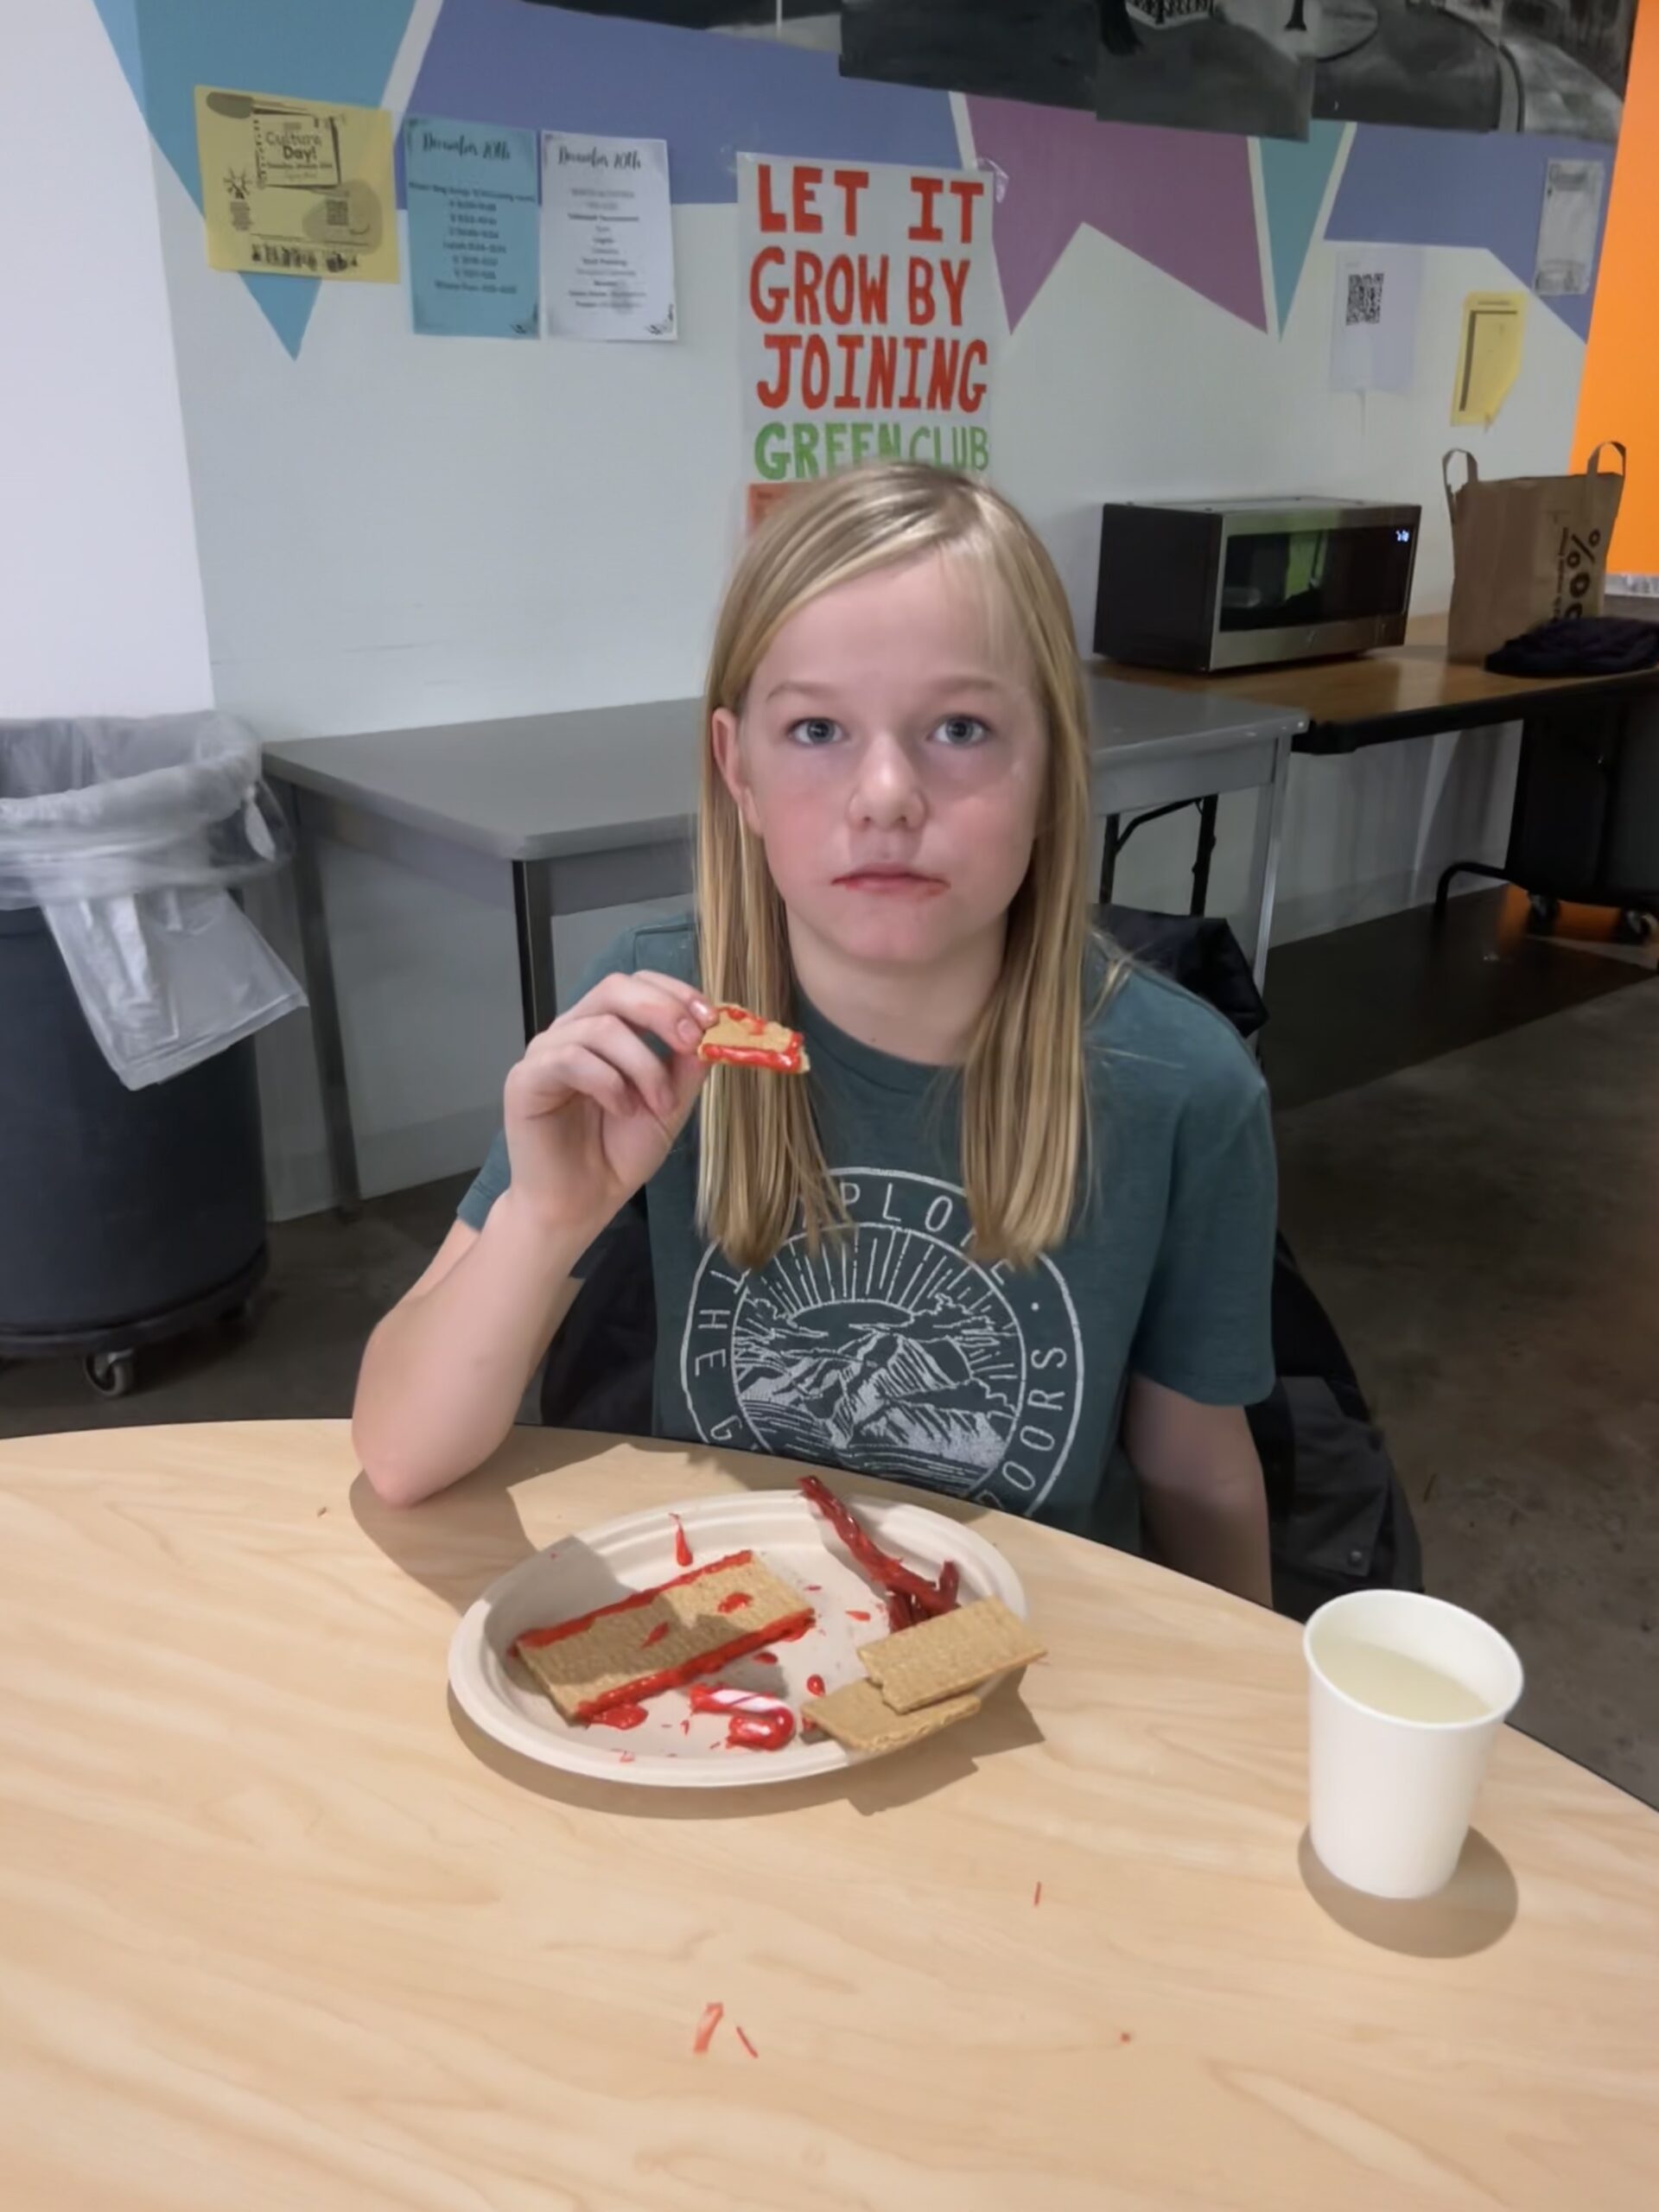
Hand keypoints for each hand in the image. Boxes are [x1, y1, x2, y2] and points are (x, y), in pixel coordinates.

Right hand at [502, 970, 712, 1235]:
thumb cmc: (619, 1153)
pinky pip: (570, 1058)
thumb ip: (686, 1065)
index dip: (674, 992)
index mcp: (604, 1030)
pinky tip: (622, 1109)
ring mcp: (546, 1053)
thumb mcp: (669, 1104)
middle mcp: (572, 1032)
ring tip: (657, 1106)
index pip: (636, 985)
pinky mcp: (526, 1079)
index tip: (710, 1018)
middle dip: (662, 1010)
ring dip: (643, 1065)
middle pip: (614, 989)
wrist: (582, 1203)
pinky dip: (608, 1082)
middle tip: (691, 1043)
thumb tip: (711, 1028)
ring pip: (601, 1026)